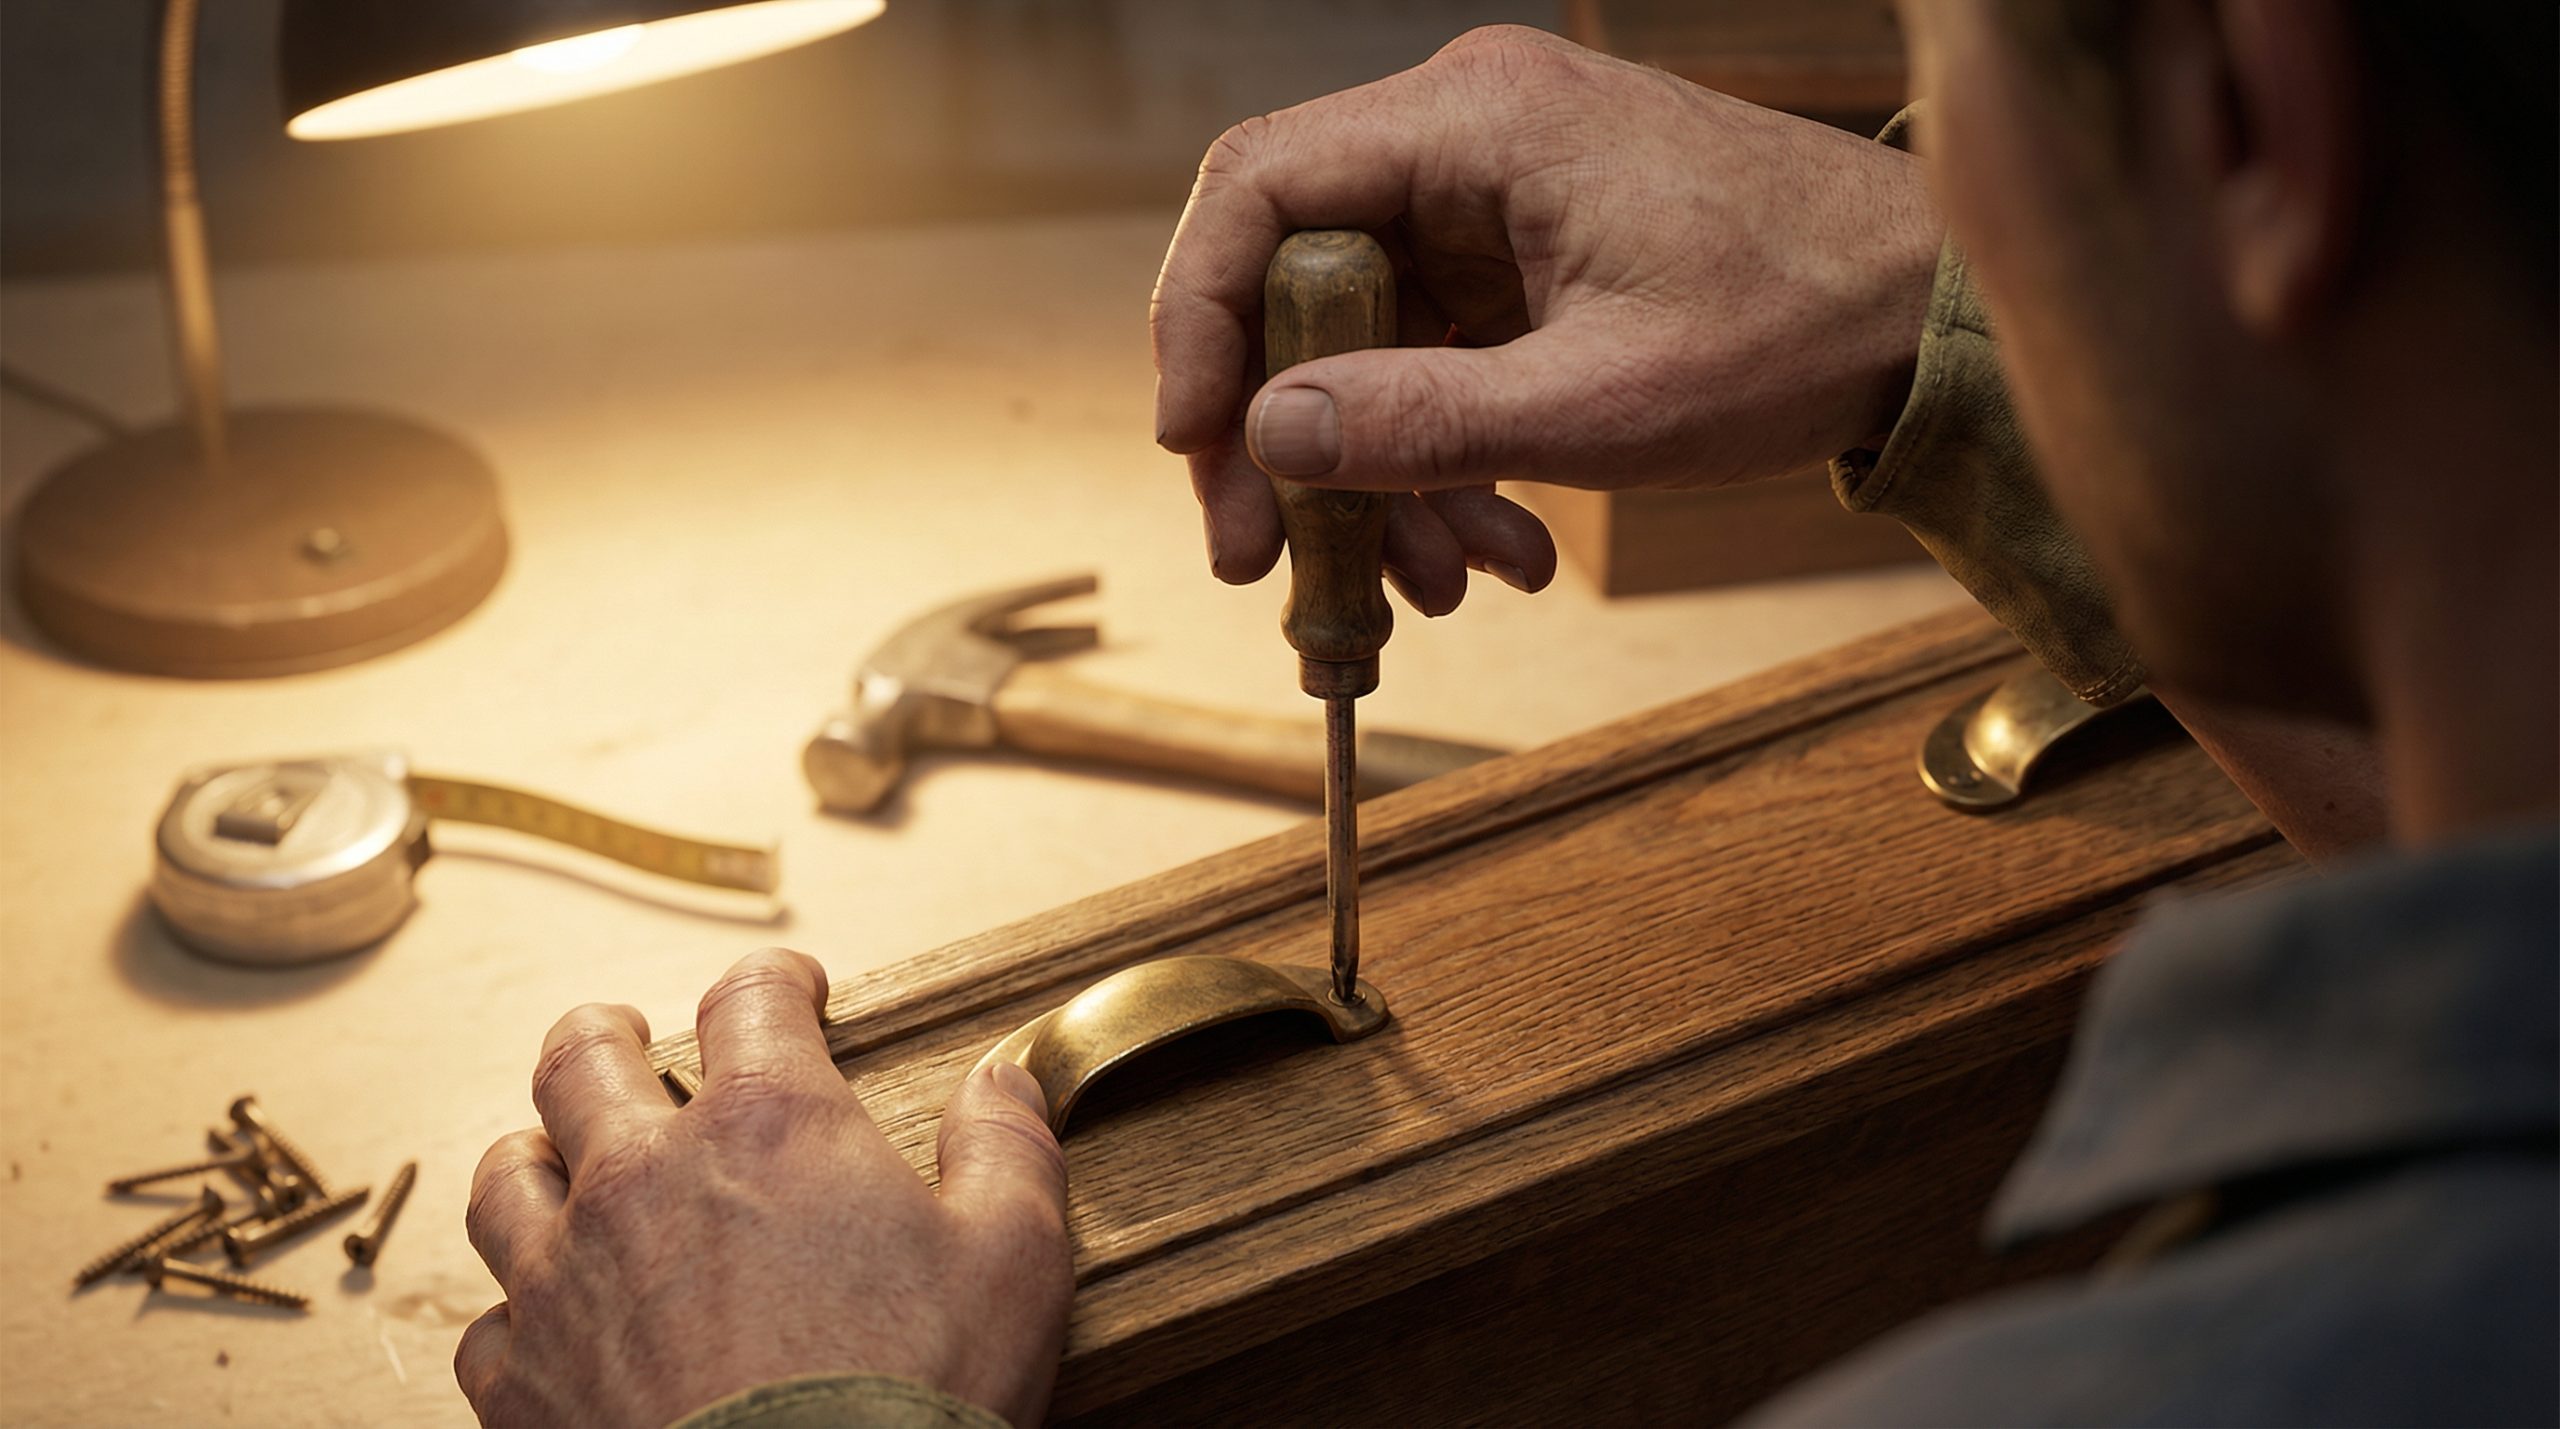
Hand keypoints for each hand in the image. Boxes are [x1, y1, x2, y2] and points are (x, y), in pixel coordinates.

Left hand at [458, 950, 1071, 1427]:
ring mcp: (564, 1280)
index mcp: (767, 1125)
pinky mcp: (524, 1385)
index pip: (750, 998)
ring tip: (566, 1162)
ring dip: (540, 1157)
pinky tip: (555, 1323)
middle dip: (610, 1036)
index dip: (776, 983)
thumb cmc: (912, 1397)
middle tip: (632, 1041)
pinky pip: (490, 1325)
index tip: (794, 991)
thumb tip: (1006, 1080)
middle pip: (582, 1058)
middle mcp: (643, 1180)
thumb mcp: (1015, 1258)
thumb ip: (1007, 1150)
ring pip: (507, 1178)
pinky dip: (521, 1313)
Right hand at [1152, 25, 1943, 613]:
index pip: (1260, 189)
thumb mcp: (1602, 402)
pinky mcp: (1521, 258)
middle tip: (1261, 557)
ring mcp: (1493, 197)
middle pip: (1294, 276)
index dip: (1199, 319)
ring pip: (1358, 337)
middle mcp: (1468, 135)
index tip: (1196, 445)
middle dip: (1279, 432)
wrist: (1930, 316)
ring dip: (1373, 473)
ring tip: (1428, 584)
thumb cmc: (1802, 325)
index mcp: (1479, 119)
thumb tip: (1266, 438)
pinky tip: (1492, 545)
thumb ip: (1422, 421)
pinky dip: (1439, 457)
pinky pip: (1429, 357)